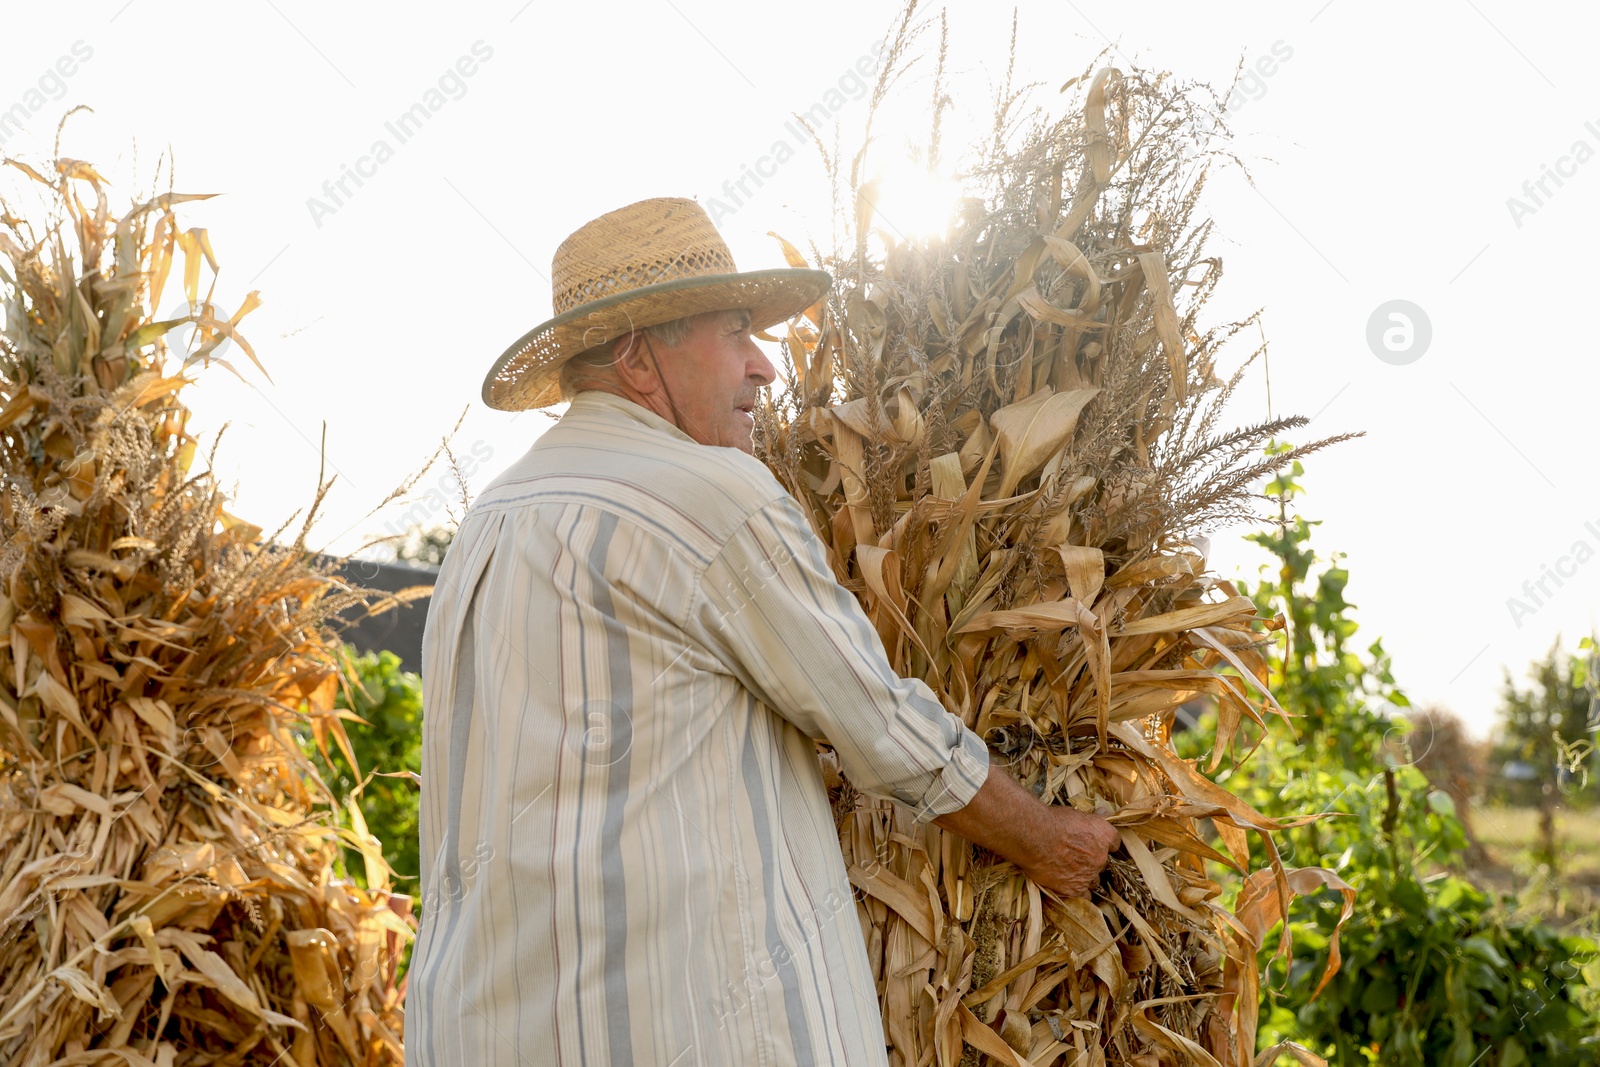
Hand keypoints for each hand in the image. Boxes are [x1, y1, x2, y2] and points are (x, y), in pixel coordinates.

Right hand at [930, 765, 1119, 899]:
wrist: (1034, 836)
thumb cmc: (1052, 820)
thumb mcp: (1075, 813)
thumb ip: (1092, 817)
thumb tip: (1104, 812)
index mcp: (1105, 836)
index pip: (1115, 842)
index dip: (1106, 843)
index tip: (1097, 842)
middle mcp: (1101, 857)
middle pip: (1103, 862)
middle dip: (1093, 860)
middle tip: (1077, 855)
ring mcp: (1088, 875)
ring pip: (1094, 879)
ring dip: (1087, 875)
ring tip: (1072, 870)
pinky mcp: (1073, 888)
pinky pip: (1084, 895)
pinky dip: (1079, 891)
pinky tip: (1070, 884)